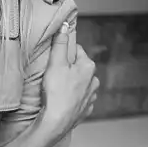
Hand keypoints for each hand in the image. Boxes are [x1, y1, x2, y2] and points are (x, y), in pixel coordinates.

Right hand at [39, 21, 97, 138]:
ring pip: (80, 83)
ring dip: (71, 83)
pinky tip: (62, 99)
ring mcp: (91, 97)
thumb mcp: (55, 63)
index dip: (64, 53)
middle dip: (68, 68)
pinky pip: (79, 98)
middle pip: (79, 67)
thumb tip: (65, 25)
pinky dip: (72, 97)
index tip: (54, 59)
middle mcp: (94, 81)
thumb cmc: (56, 91)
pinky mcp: (85, 109)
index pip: (77, 50)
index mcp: (89, 67)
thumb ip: (60, 44)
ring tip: (56, 88)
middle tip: (53, 74)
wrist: (56, 121)